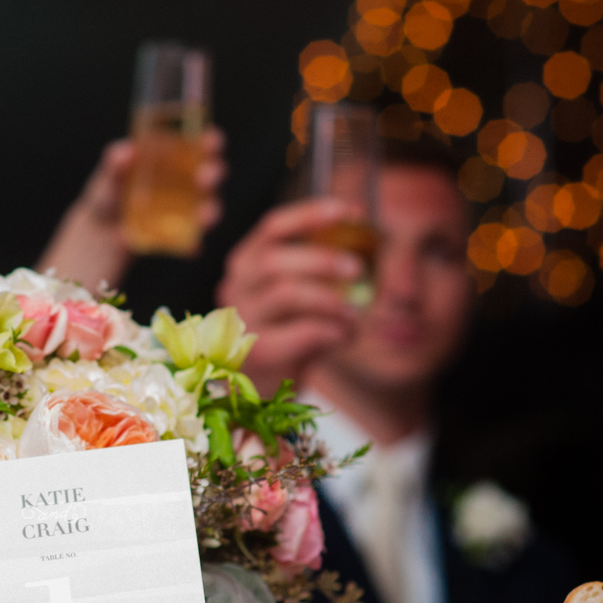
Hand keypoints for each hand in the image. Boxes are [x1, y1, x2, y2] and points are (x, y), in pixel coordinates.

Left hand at [36, 128, 226, 289]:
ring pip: (210, 208)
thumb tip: (126, 151)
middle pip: (212, 175)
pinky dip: (195, 244)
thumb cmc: (109, 192)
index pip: (203, 145)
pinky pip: (194, 240)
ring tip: (204, 217)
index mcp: (177, 159)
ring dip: (212, 211)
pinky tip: (193, 248)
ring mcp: (188, 211)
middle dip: (214, 174)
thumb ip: (115, 163)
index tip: (212, 142)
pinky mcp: (182, 236)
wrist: (101, 229)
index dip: (212, 142)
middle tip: (204, 178)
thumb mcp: (109, 176)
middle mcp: (189, 183)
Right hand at [216, 198, 363, 396]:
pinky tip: (347, 335)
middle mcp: (235, 288)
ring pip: (286, 293)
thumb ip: (317, 272)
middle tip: (357, 268)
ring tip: (355, 311)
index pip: (272, 227)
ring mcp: (242, 322)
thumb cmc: (283, 334)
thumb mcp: (295, 297)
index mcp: (245, 264)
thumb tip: (367, 249)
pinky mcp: (259, 354)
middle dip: (321, 260)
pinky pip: (302, 331)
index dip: (311, 214)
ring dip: (331, 299)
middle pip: (275, 260)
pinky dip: (333, 329)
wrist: (261, 391)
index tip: (351, 211)